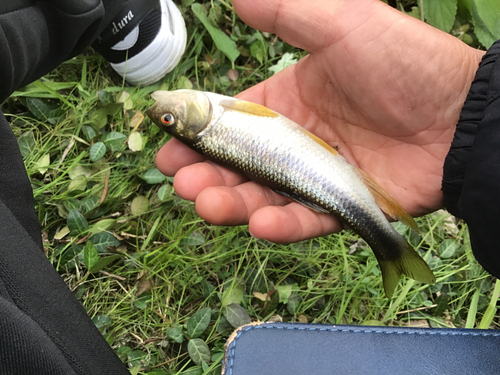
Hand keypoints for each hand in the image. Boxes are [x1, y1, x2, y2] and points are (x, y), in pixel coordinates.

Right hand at [156, 0, 483, 242]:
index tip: (168, 145)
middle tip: (181, 181)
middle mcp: (295, 142)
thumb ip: (286, 11)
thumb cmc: (402, 63)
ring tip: (206, 203)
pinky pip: (307, 219)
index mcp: (286, 101)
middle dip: (205, 175)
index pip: (230, 122)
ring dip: (232, 204)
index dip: (197, 136)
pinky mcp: (342, 206)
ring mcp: (317, 177)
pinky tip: (259, 223)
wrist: (461, 111)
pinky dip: (283, 225)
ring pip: (264, 197)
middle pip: (239, 165)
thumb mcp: (341, 23)